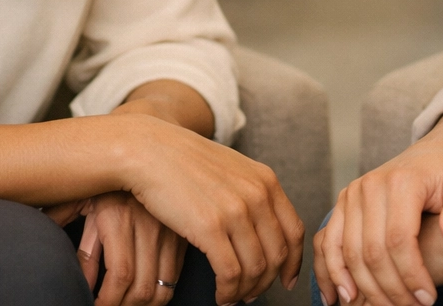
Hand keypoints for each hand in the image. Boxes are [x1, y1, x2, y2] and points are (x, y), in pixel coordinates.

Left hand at [65, 192, 186, 305]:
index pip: (119, 276)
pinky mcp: (183, 231)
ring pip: (164, 286)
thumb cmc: (102, 180)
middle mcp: (147, 224)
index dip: (108, 302)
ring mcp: (169, 227)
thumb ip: (81, 248)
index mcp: (118, 217)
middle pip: (143, 287)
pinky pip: (177, 273)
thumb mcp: (80, 205)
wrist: (140, 145)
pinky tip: (149, 295)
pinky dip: (164, 291)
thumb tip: (83, 284)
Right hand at [122, 115, 303, 304]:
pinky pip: (230, 273)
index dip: (292, 262)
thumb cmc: (183, 161)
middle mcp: (257, 195)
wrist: (148, 150)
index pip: (294, 231)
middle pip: (277, 254)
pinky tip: (219, 295)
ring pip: (255, 269)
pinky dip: (228, 291)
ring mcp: (235, 211)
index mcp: (266, 180)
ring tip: (231, 296)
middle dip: (266, 282)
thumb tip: (261, 229)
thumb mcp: (231, 168)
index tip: (285, 279)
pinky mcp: (210, 227)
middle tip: (252, 293)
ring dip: (245, 291)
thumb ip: (250, 192)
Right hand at [313, 133, 442, 305]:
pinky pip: (328, 241)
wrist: (436, 151)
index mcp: (401, 181)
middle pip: (370, 249)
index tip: (428, 299)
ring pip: (346, 250)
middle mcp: (370, 185)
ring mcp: (352, 194)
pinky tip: (339, 297)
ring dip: (359, 286)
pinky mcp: (344, 203)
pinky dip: (330, 271)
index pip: (399, 239)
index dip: (411, 275)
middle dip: (389, 288)